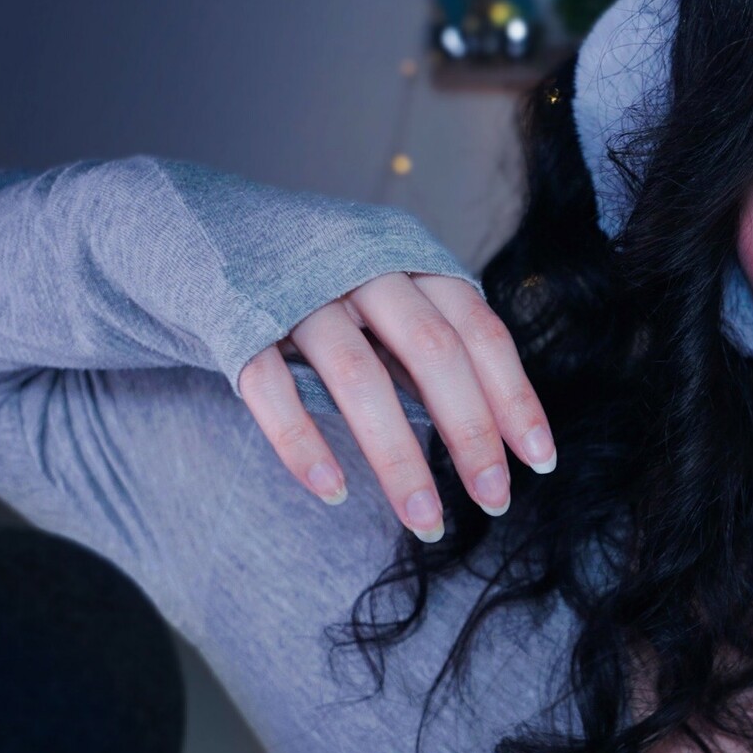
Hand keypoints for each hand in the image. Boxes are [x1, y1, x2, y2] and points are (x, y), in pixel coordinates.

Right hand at [236, 271, 554, 540]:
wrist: (211, 231)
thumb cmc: (327, 281)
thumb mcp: (394, 295)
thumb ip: (437, 346)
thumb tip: (497, 430)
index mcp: (414, 263)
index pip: (482, 333)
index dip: (514, 398)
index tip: (540, 463)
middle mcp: (364, 268)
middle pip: (433, 352)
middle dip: (471, 433)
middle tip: (494, 501)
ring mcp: (300, 292)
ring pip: (359, 378)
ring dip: (398, 458)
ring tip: (425, 521)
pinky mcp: (238, 318)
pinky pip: (271, 388)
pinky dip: (303, 444)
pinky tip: (334, 493)